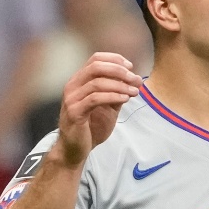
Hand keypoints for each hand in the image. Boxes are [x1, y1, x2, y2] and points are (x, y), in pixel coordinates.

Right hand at [55, 52, 142, 167]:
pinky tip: (124, 99)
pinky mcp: (74, 112)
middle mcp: (72, 86)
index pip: (95, 59)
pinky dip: (112, 96)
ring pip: (97, 82)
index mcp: (79, 81)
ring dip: (119, 86)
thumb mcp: (108, 106)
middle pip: (95, 66)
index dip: (114, 59)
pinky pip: (95, 99)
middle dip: (119, 70)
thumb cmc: (90, 128)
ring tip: (134, 92)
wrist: (75, 150)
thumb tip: (136, 79)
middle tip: (134, 79)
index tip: (131, 67)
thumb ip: (118, 92)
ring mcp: (71, 98)